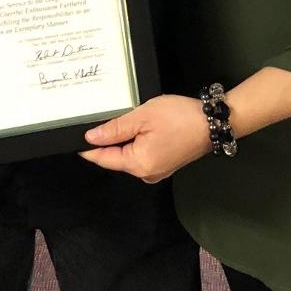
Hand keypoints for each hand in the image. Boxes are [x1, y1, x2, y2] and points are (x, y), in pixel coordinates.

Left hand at [80, 94, 211, 182]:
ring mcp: (157, 171)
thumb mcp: (143, 116)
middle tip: (103, 120)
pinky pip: (142, 155)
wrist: (214, 122)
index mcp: (138, 165)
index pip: (103, 158)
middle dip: (108, 141)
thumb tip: (91, 138)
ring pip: (129, 155)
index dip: (89, 147)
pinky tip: (142, 127)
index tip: (76, 137)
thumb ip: (115, 128)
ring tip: (127, 120)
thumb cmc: (180, 118)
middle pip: (116, 158)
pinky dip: (137, 142)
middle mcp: (146, 174)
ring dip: (124, 140)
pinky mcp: (165, 165)